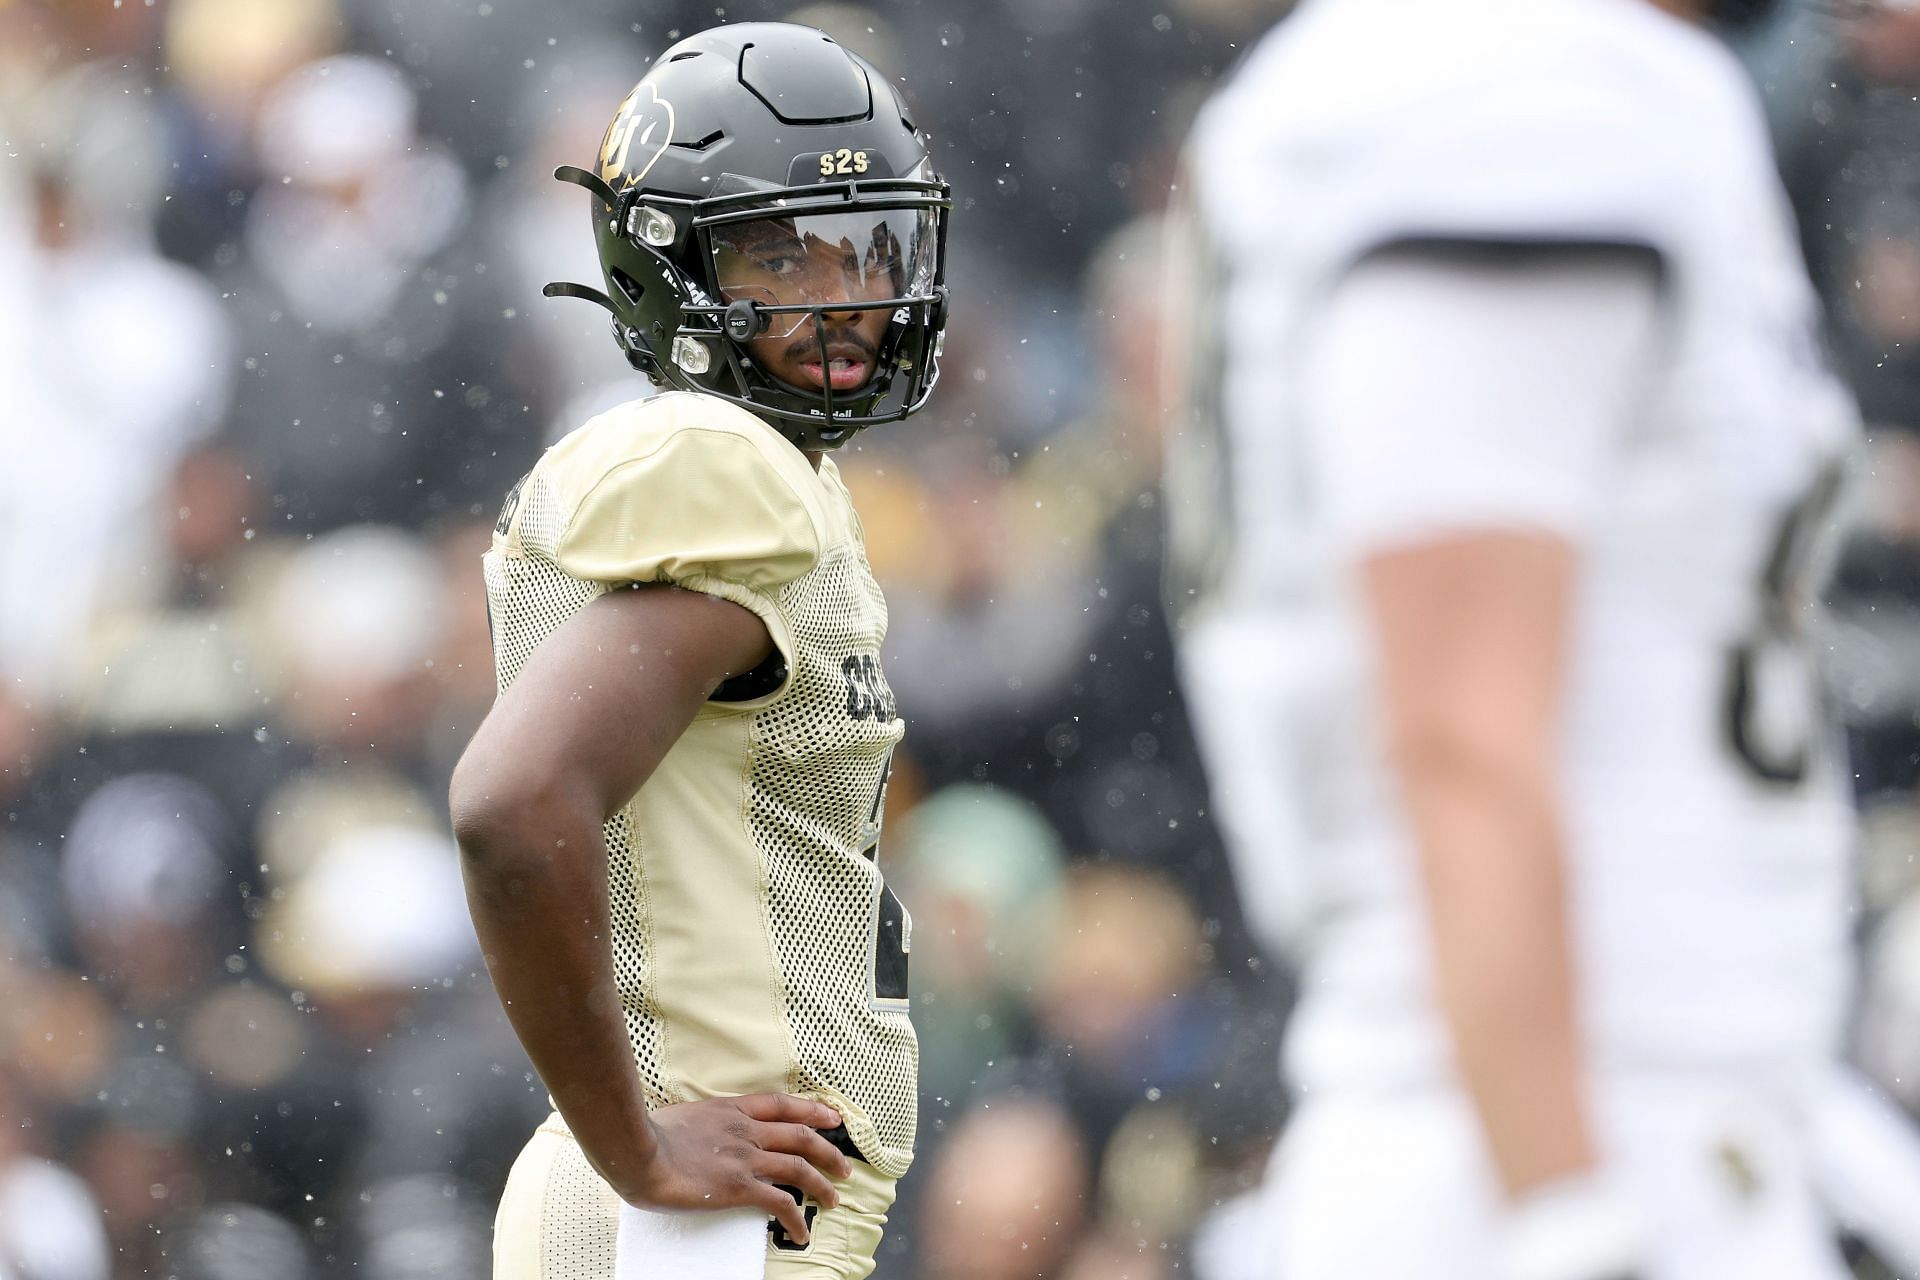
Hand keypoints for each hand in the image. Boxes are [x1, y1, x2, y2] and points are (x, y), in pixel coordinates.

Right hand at [610, 1094, 853, 1245]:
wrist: (639, 1150)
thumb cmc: (648, 1134)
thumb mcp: (682, 1115)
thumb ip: (701, 1122)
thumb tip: (697, 1129)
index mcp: (731, 1110)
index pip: (782, 1105)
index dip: (811, 1110)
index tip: (831, 1117)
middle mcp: (745, 1131)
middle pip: (800, 1135)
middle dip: (828, 1151)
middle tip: (844, 1165)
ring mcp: (745, 1158)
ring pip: (798, 1167)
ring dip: (822, 1184)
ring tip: (835, 1199)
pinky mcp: (739, 1187)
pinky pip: (780, 1202)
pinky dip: (796, 1217)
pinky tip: (803, 1231)